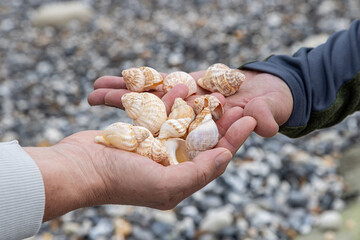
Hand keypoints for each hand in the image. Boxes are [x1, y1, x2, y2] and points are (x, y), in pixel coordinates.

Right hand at [24, 115, 255, 221]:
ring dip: (197, 109)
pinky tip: (181, 87)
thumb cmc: (120, 180)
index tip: (248, 119)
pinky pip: (160, 116)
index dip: (233, 139)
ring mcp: (154, 149)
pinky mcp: (140, 134)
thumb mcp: (165, 184)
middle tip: (235, 103)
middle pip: (202, 142)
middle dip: (219, 122)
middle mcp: (170, 167)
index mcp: (180, 182)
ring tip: (214, 92)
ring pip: (182, 126)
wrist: (78, 168)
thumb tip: (226, 157)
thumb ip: (198, 173)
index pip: (214, 159)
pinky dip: (170, 102)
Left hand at [88, 70, 291, 136]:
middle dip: (124, 117)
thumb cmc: (271, 103)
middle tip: (94, 105)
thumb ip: (264, 116)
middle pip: (152, 123)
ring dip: (124, 96)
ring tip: (94, 90)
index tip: (123, 131)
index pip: (174, 140)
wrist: (269, 89)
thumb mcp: (267, 108)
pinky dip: (140, 80)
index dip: (151, 135)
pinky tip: (116, 75)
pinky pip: (159, 85)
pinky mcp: (184, 89)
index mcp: (202, 139)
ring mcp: (183, 107)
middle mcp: (187, 126)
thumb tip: (265, 126)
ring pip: (150, 103)